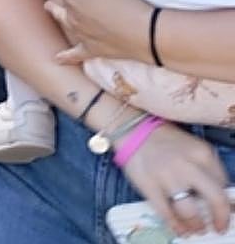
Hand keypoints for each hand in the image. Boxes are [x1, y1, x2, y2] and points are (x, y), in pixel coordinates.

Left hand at [42, 0, 152, 63]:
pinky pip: (75, 53)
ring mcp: (78, 33)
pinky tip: (57, 59)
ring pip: (62, 19)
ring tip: (48, 7)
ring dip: (55, 12)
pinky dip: (66, 55)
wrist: (144, 33)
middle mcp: (69, 14)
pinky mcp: (90, 48)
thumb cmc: (126, 2)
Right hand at [119, 121, 230, 237]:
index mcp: (202, 153)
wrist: (131, 126)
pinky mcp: (148, 184)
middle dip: (220, 218)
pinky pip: (166, 212)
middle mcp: (188, 165)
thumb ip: (206, 167)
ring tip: (197, 229)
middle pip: (215, 199)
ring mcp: (167, 176)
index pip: (223, 184)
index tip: (225, 210)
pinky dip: (175, 225)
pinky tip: (180, 229)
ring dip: (196, 225)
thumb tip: (219, 194)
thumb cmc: (163, 138)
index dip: (225, 200)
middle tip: (219, 227)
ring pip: (190, 211)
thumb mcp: (192, 146)